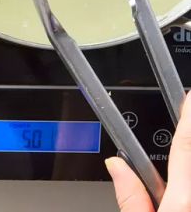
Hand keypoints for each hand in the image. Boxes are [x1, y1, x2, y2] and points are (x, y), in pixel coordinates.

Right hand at [106, 91, 190, 211]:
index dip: (188, 118)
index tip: (189, 97)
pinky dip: (185, 181)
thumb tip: (115, 166)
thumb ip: (130, 198)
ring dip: (182, 163)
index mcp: (182, 202)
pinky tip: (179, 192)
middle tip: (174, 132)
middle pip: (190, 155)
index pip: (184, 146)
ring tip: (166, 180)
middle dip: (184, 138)